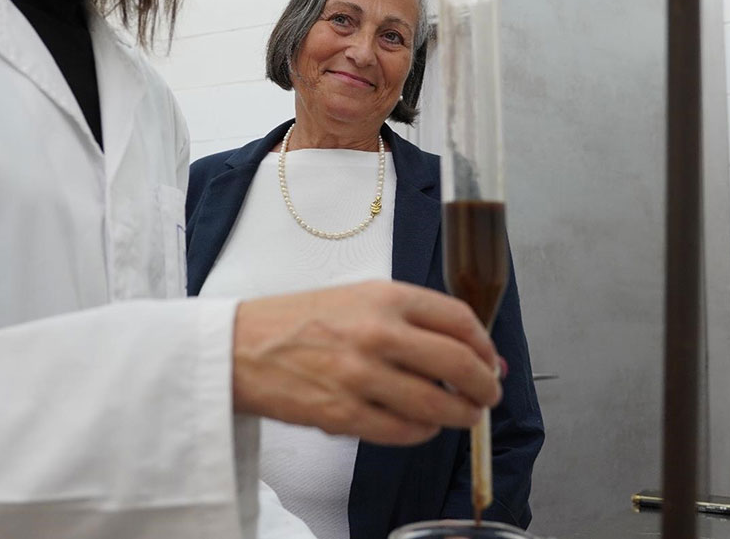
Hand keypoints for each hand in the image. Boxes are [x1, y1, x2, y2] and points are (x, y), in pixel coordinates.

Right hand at [232, 280, 500, 445]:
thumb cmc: (297, 321)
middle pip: (458, 364)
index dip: (485, 345)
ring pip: (437, 404)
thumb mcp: (356, 298)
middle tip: (488, 395)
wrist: (239, 347)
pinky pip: (404, 431)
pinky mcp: (344, 414)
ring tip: (465, 416)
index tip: (490, 359)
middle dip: (484, 386)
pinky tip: (423, 427)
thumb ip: (409, 319)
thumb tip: (467, 349)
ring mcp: (361, 375)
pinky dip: (423, 433)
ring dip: (462, 415)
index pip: (458, 319)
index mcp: (384, 296)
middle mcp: (377, 332)